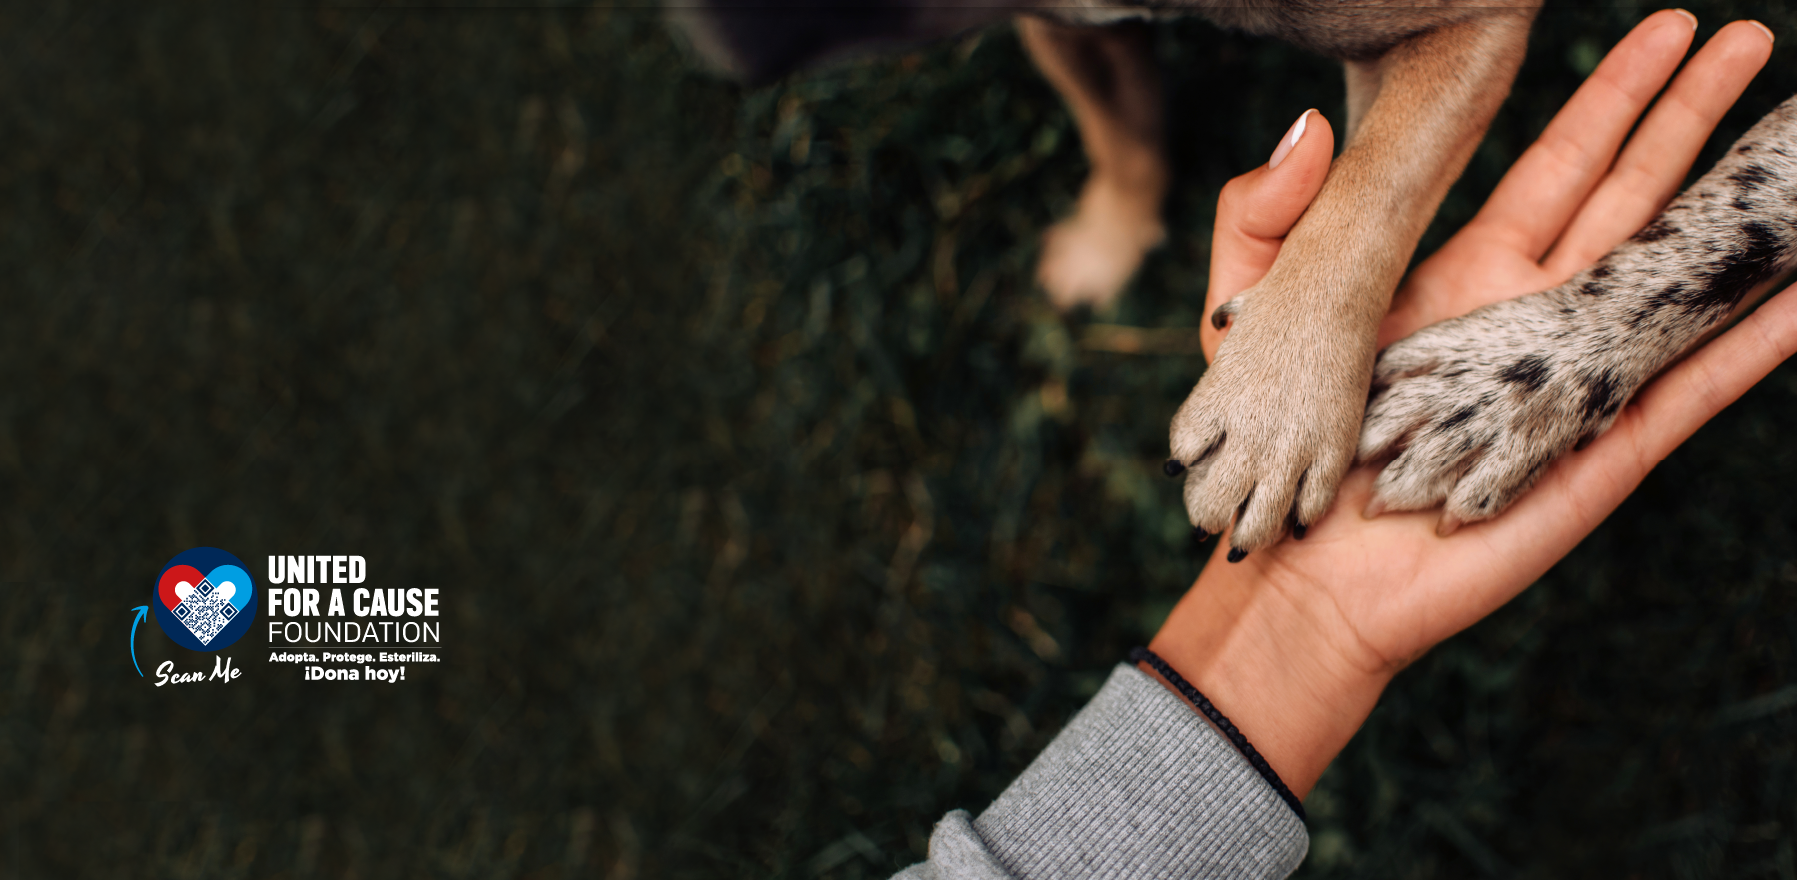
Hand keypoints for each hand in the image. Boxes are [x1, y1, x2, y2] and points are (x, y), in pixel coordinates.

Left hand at [1153, 11, 1788, 797]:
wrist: (1302, 576)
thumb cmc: (1276, 452)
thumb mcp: (1254, 316)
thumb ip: (1271, 221)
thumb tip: (1311, 120)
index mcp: (1464, 278)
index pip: (1559, 166)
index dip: (1614, 99)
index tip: (1662, 28)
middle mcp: (1532, 318)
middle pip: (1636, 198)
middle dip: (1693, 117)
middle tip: (1751, 40)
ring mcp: (1573, 380)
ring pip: (1675, 276)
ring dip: (1739, 212)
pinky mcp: (1596, 450)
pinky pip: (1688, 386)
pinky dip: (1751, 344)